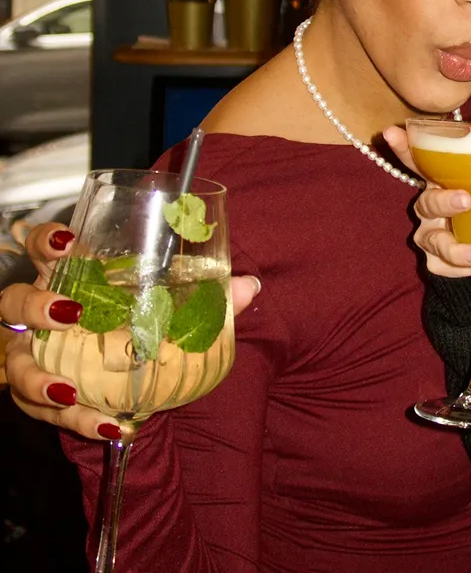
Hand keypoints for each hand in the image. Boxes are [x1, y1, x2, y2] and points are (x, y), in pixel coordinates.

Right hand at [1, 222, 260, 439]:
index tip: (66, 244)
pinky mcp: (35, 395)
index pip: (41, 247)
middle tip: (70, 313)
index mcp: (67, 276)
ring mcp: (28, 355)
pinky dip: (77, 422)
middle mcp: (38, 314)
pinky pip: (41, 413)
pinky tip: (111, 426)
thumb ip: (204, 296)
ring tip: (71, 391)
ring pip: (13, 365)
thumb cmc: (129, 322)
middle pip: (12, 302)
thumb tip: (249, 287)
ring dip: (38, 380)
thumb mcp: (164, 305)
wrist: (106, 370)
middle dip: (33, 307)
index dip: (45, 241)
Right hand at [383, 125, 470, 278]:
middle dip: (444, 202)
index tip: (391, 132)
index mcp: (436, 182)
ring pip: (438, 246)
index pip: (415, 161)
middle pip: (427, 205)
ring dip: (460, 250)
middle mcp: (428, 210)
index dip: (402, 147)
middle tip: (466, 199)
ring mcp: (431, 239)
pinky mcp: (441, 264)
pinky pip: (459, 270)